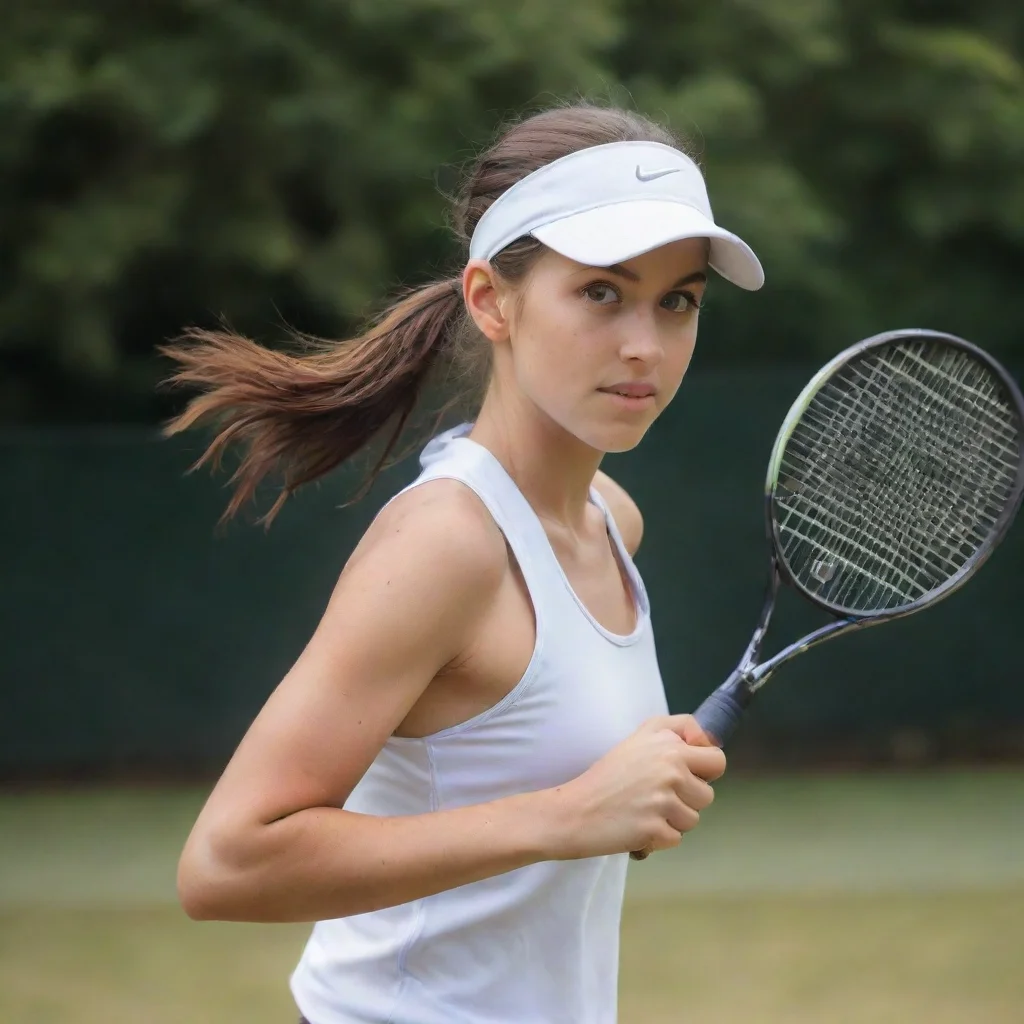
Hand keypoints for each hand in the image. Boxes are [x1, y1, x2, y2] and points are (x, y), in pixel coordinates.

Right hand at [550, 715, 724, 861]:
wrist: (575, 810)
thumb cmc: (606, 775)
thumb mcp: (639, 738)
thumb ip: (675, 733)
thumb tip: (709, 742)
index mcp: (668, 743)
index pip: (716, 759)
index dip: (704, 771)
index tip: (685, 776)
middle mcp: (671, 767)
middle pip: (708, 794)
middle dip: (688, 800)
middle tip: (658, 797)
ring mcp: (665, 799)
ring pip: (693, 818)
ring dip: (673, 820)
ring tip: (644, 811)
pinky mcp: (657, 828)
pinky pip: (675, 838)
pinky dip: (659, 838)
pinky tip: (637, 826)